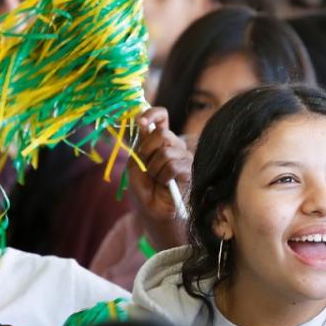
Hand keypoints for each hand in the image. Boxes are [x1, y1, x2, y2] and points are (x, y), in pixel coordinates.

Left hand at [127, 107, 190, 249]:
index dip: (152, 114)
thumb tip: (142, 122)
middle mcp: (174, 144)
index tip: (141, 122)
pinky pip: (173, 165)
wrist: (154, 212)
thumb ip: (139, 144)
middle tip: (146, 167)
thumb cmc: (144, 189)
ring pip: (166, 150)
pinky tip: (165, 184)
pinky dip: (163, 176)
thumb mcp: (135, 165)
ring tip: (156, 179)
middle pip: (161, 133)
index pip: (161, 116)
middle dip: (147, 150)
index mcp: (159, 141)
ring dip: (154, 168)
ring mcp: (184, 156)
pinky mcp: (190, 169)